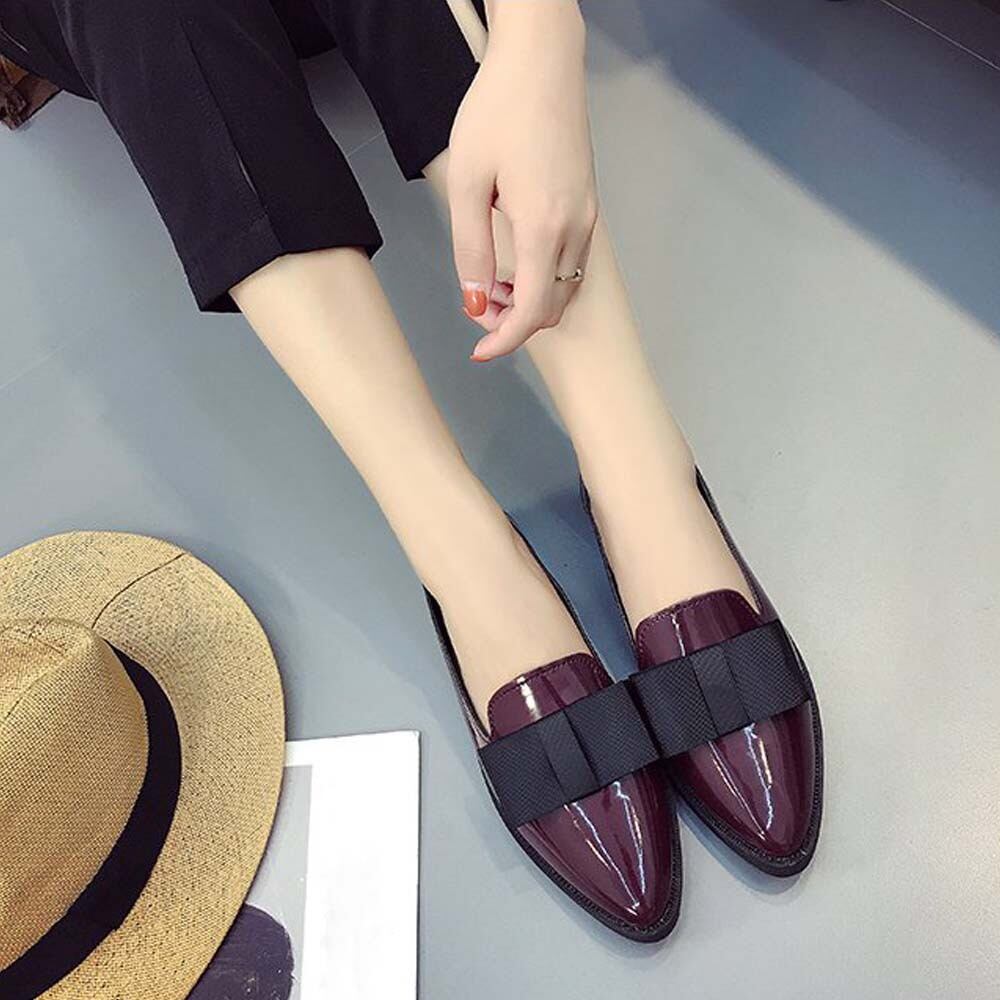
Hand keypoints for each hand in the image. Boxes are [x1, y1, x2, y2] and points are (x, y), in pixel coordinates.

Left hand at [447, 1, 596, 360]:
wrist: (542, 61)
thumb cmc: (500, 110)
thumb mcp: (468, 183)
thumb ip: (471, 250)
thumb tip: (476, 301)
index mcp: (544, 227)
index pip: (533, 312)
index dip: (505, 341)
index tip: (481, 353)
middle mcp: (575, 229)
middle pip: (552, 307)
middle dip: (514, 322)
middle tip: (477, 308)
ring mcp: (587, 218)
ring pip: (565, 288)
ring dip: (530, 301)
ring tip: (492, 284)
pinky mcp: (588, 205)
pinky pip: (571, 263)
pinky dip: (545, 279)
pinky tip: (517, 261)